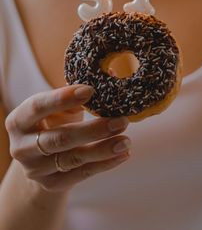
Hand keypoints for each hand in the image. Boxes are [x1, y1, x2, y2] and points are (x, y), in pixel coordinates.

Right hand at [5, 84, 129, 191]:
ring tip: (126, 140)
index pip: (38, 107)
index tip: (90, 91)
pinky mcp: (52, 184)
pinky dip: (105, 164)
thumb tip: (111, 74)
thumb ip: (75, 95)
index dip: (63, 98)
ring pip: (73, 158)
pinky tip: (123, 154)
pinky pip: (82, 174)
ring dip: (103, 149)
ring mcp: (36, 169)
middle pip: (60, 138)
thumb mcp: (56, 108)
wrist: (41, 159)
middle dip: (93, 130)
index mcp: (19, 120)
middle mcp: (22, 147)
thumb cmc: (52, 123)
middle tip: (121, 120)